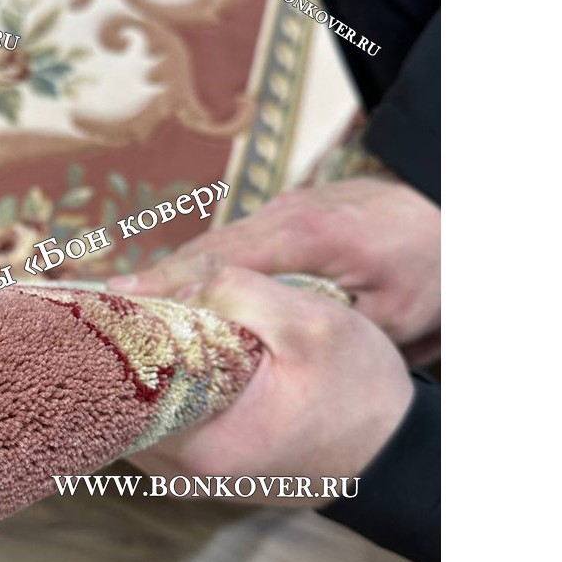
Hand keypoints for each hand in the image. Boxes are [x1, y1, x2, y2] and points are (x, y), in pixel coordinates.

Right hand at [109, 175, 440, 363]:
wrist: (455, 215)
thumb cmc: (430, 267)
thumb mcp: (389, 314)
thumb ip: (327, 328)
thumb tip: (265, 351)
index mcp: (304, 235)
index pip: (220, 259)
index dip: (170, 282)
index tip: (125, 303)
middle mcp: (284, 215)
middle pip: (206, 248)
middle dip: (157, 279)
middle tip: (106, 311)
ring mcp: (285, 210)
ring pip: (217, 245)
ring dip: (177, 275)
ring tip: (131, 309)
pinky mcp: (290, 216)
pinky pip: (236, 245)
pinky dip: (205, 269)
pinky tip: (183, 296)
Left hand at [126, 267, 414, 505]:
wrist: (394, 450)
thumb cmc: (358, 389)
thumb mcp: (310, 321)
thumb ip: (235, 291)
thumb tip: (159, 283)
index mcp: (201, 442)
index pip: (119, 386)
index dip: (113, 335)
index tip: (112, 300)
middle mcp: (183, 472)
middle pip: (119, 401)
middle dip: (121, 350)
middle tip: (131, 303)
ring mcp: (189, 477)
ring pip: (133, 413)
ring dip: (137, 369)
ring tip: (152, 323)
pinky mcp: (201, 471)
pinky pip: (156, 424)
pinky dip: (157, 389)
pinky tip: (174, 354)